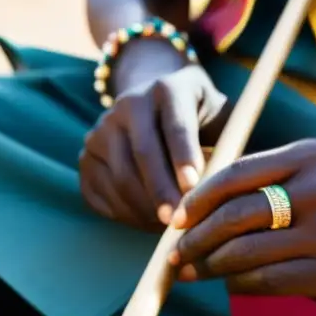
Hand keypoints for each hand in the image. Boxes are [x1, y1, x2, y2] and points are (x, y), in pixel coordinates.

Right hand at [79, 61, 228, 230]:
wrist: (154, 105)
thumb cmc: (200, 120)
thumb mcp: (220, 119)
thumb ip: (226, 146)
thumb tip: (228, 189)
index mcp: (167, 89)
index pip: (175, 125)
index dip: (184, 158)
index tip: (194, 188)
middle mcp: (128, 104)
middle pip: (143, 153)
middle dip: (162, 191)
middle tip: (178, 221)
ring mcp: (101, 130)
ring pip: (119, 176)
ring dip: (144, 208)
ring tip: (168, 227)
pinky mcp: (87, 156)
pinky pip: (100, 191)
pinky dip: (124, 213)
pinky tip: (146, 222)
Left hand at [169, 140, 315, 297]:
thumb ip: (278, 174)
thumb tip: (215, 201)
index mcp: (311, 156)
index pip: (236, 175)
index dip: (198, 199)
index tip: (179, 216)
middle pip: (234, 216)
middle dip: (195, 237)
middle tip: (176, 251)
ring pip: (246, 253)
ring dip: (212, 266)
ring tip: (195, 270)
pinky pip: (270, 282)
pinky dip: (242, 284)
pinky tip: (232, 283)